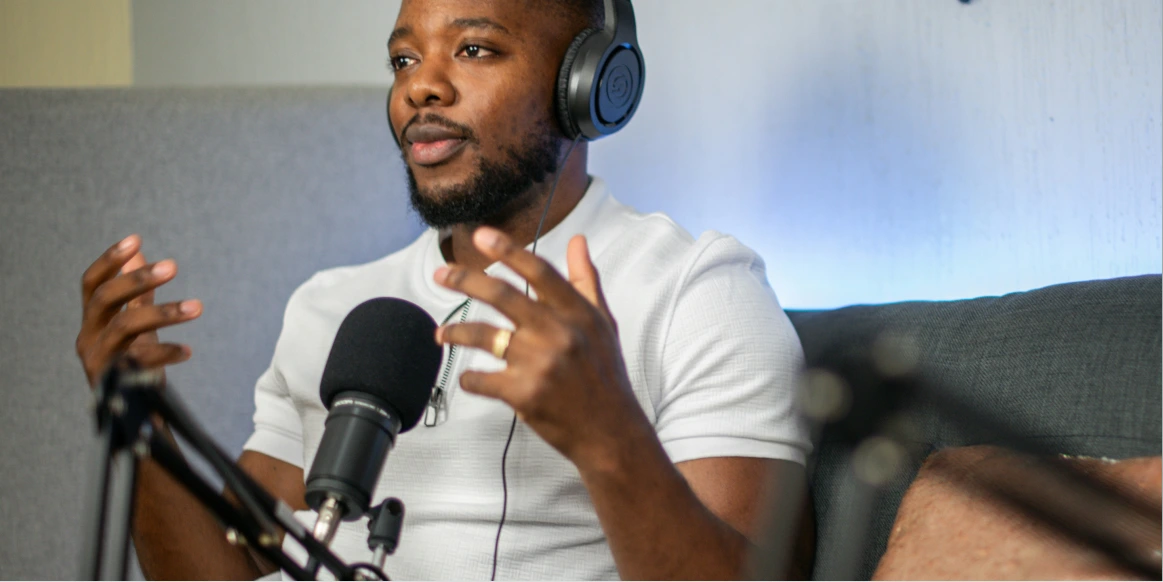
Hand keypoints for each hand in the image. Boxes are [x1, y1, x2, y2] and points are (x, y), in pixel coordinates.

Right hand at [75, 235, 202, 387]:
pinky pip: (141, 361)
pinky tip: (188, 351)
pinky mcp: (114, 383)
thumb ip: (137, 292)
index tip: (135, 239)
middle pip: (105, 299)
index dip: (109, 260)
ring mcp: (98, 361)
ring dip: (163, 313)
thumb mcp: (135, 325)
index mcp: (92, 321)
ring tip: (198, 307)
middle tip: (173, 266)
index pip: (91, 283)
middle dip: (138, 280)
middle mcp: (88, 338)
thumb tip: (138, 252)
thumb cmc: (133, 364)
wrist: (134, 416)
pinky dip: (166, 352)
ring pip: (124, 326)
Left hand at [434, 227, 653, 470]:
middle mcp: (558, 333)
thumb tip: (577, 241)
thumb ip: (585, 280)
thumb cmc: (605, 375)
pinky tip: (469, 378)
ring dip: (455, 332)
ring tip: (441, 334)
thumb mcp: (602, 324)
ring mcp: (539, 363)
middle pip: (501, 294)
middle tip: (441, 275)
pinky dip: (469, 379)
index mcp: (577, 313)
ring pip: (483, 335)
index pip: (537, 271)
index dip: (506, 250)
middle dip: (464, 280)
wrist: (611, 432)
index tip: (480, 236)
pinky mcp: (524, 394)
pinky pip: (481, 379)